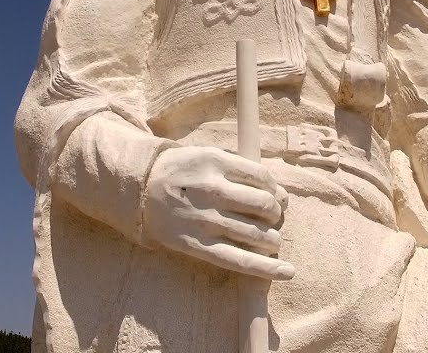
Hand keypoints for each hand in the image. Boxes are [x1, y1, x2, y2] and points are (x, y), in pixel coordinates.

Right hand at [143, 146, 293, 280]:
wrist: (140, 189)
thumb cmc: (183, 172)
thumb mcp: (208, 156)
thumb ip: (241, 170)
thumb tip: (280, 194)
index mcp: (215, 162)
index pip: (263, 178)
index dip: (275, 189)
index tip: (275, 196)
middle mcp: (211, 190)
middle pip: (264, 205)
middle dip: (275, 213)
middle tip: (270, 217)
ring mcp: (205, 220)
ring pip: (257, 233)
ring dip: (272, 238)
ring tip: (270, 239)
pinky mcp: (197, 245)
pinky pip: (239, 260)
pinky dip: (268, 268)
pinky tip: (287, 272)